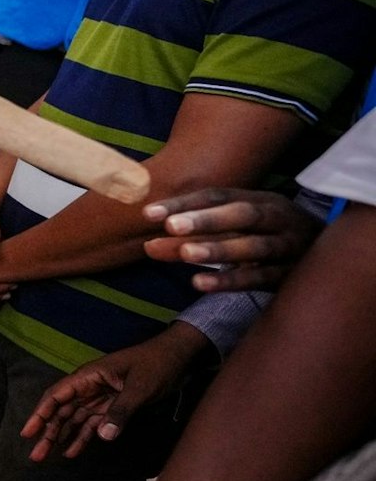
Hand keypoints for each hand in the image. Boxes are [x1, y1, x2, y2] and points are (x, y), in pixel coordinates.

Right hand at [21, 323, 207, 460]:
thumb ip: (121, 411)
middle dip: (46, 433)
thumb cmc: (156, 365)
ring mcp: (99, 399)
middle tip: (35, 456)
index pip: (56, 396)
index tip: (27, 432)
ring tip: (46, 458)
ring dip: (60, 438)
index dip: (39, 414)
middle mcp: (88, 388)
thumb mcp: (140, 388)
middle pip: (61, 412)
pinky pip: (91, 425)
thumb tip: (102, 437)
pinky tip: (72, 452)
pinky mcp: (111, 408)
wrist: (178, 358)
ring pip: (73, 420)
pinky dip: (81, 438)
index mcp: (88, 377)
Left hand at [143, 188, 323, 291]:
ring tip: (184, 254)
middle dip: (205, 220)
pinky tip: (200, 284)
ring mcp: (287, 246)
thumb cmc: (269, 236)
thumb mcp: (243, 223)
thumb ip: (200, 230)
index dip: (184, 203)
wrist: (332, 255)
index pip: (218, 196)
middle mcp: (277, 218)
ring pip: (253, 247)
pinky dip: (230, 281)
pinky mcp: (290, 275)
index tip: (148, 213)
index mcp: (261, 199)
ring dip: (218, 249)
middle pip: (241, 215)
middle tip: (170, 227)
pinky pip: (260, 278)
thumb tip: (149, 239)